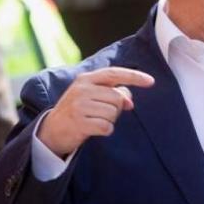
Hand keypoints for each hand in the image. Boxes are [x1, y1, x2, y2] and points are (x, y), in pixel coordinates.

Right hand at [37, 67, 154, 157]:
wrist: (51, 130)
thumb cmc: (78, 110)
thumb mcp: (92, 96)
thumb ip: (113, 93)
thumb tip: (130, 101)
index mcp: (86, 79)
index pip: (115, 73)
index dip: (135, 77)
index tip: (151, 82)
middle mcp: (82, 89)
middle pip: (118, 97)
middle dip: (116, 108)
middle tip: (101, 113)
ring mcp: (79, 106)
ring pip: (113, 113)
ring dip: (110, 120)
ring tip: (94, 120)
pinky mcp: (79, 122)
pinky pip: (107, 127)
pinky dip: (105, 130)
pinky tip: (94, 129)